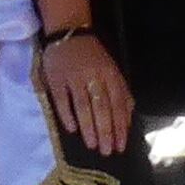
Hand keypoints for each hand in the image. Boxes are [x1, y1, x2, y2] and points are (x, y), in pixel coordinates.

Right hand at [37, 24, 133, 154]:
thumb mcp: (111, 69)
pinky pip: (61, 99)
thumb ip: (121, 92)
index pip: (117, 103)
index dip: (120, 125)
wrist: (68, 33)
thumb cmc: (93, 56)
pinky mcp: (56, 78)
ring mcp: (73, 76)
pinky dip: (66, 114)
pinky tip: (72, 129)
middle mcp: (93, 75)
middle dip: (105, 130)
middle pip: (101, 107)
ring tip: (92, 145)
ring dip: (89, 127)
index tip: (121, 146)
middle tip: (107, 151)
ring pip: (83, 105)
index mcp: (109, 74)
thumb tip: (128, 118)